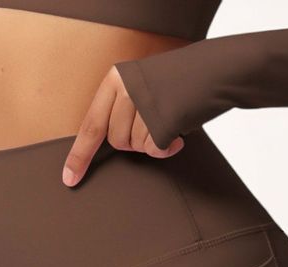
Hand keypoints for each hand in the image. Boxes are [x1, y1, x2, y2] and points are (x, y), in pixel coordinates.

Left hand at [62, 65, 183, 187]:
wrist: (217, 68)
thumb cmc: (179, 83)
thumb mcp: (141, 87)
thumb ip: (121, 110)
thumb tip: (108, 144)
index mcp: (116, 79)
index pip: (91, 125)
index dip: (79, 156)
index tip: (70, 178)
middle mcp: (127, 87)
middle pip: (116, 141)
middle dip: (134, 142)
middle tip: (155, 124)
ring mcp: (145, 101)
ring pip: (136, 146)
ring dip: (154, 142)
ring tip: (169, 121)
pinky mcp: (163, 115)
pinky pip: (155, 149)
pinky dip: (167, 148)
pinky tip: (178, 133)